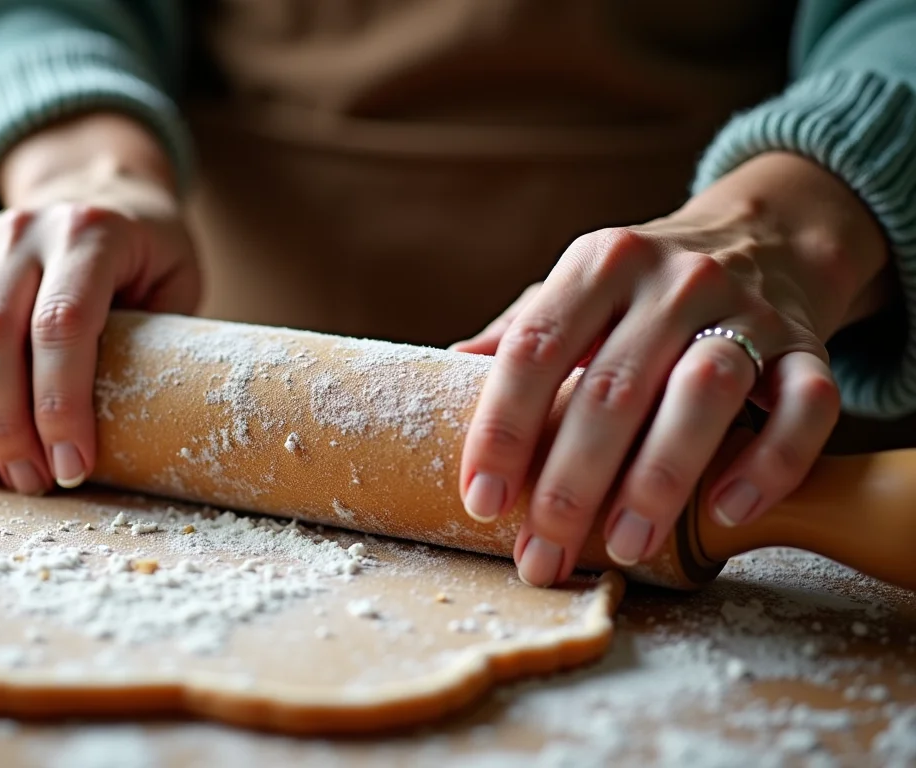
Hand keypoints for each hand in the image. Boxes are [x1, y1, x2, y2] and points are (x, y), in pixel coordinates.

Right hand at [0, 114, 199, 493]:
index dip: (61, 406)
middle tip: (29, 480)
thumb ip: (158, 344)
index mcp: (91, 232)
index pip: (62, 323)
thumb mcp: (176, 285)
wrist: (97, 190)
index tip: (73, 467)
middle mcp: (21, 230)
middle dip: (3, 425)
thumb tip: (137, 435)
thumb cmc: (145, 260)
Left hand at [455, 152, 890, 585]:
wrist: (768, 237)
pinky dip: (770, 464)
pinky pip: (806, 407)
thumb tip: (438, 375)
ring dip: (659, 480)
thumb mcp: (577, 288)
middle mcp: (672, 281)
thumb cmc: (644, 287)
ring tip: (623, 546)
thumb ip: (518, 334)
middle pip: (613, 388)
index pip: (535, 348)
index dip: (501, 429)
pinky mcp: (810, 347)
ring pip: (705, 395)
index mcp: (597, 265)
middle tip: (542, 554)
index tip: (482, 501)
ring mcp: (748, 312)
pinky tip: (726, 512)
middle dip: (570, 484)